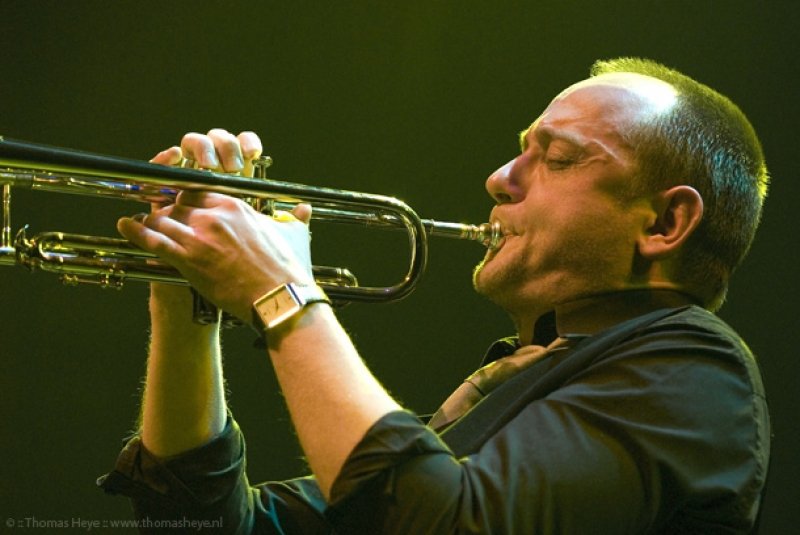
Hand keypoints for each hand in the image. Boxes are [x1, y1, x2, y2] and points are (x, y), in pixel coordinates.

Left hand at [118, 130, 314, 321]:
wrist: (280, 298)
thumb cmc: (288, 270)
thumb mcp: (294, 236)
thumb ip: (295, 219)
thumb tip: (304, 210)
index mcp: (236, 207)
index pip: (199, 191)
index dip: (186, 196)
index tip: (181, 200)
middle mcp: (215, 217)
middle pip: (178, 203)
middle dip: (167, 208)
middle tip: (159, 213)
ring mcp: (200, 238)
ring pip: (163, 219)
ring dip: (151, 220)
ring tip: (141, 221)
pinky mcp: (190, 260)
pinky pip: (154, 241)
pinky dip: (136, 232)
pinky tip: (125, 226)